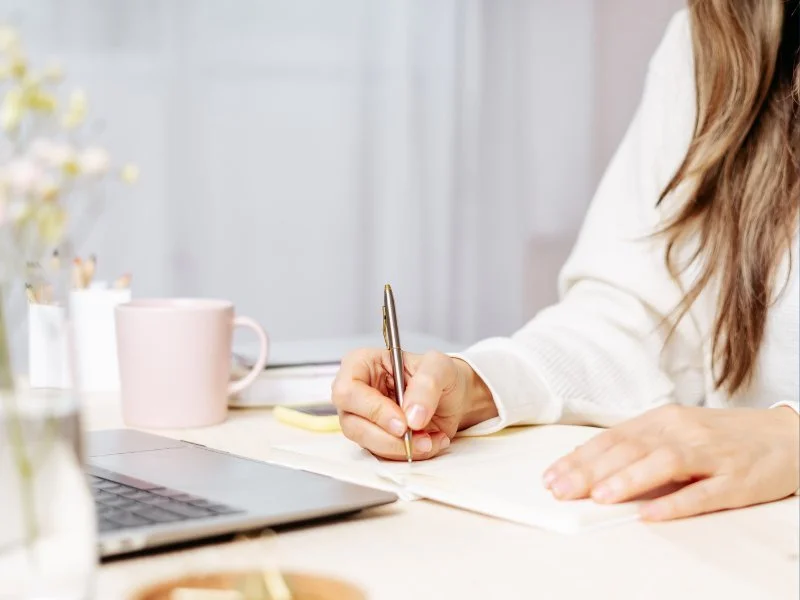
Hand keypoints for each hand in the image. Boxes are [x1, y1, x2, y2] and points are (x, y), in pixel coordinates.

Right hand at [331, 349, 496, 460]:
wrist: (453, 397)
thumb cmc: (440, 374)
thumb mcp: (440, 367)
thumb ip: (427, 385)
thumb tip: (411, 416)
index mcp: (361, 364)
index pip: (348, 391)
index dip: (373, 410)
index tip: (403, 422)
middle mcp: (355, 394)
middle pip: (352, 423)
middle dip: (388, 437)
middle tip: (419, 436)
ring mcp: (362, 419)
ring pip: (367, 444)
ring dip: (402, 448)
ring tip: (431, 438)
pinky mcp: (375, 440)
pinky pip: (384, 455)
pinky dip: (410, 453)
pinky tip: (431, 441)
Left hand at [542, 404, 799, 520]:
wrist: (786, 435)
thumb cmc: (721, 436)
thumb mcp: (676, 431)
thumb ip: (637, 446)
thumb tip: (589, 465)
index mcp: (663, 419)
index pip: (613, 438)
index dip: (580, 457)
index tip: (552, 476)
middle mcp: (683, 431)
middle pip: (631, 449)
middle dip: (591, 470)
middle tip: (562, 489)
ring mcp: (711, 454)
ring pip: (664, 463)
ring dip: (629, 480)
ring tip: (600, 497)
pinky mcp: (737, 479)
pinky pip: (704, 493)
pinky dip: (676, 503)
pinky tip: (652, 514)